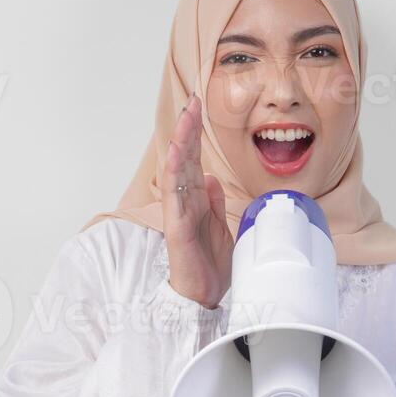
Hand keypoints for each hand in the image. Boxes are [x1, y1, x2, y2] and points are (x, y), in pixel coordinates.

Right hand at [161, 94, 232, 308]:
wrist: (203, 297)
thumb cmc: (209, 266)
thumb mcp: (222, 227)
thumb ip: (215, 203)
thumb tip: (210, 178)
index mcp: (197, 201)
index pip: (194, 160)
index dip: (196, 134)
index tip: (200, 107)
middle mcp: (185, 202)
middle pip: (184, 158)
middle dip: (189, 128)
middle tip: (193, 100)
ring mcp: (179, 212)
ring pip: (177, 170)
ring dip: (181, 141)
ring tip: (186, 116)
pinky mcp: (177, 227)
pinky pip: (174, 196)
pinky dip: (173, 172)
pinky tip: (174, 152)